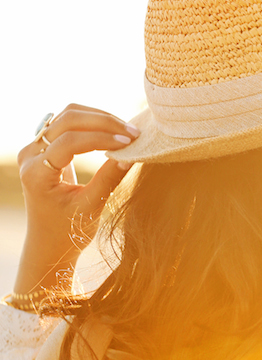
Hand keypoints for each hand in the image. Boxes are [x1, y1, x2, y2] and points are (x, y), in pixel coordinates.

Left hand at [14, 104, 139, 295]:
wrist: (50, 243)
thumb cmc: (69, 232)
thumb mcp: (91, 208)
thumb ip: (108, 179)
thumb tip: (131, 154)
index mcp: (36, 173)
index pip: (69, 141)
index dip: (101, 138)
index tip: (129, 143)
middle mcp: (30, 155)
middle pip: (67, 120)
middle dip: (102, 121)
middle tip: (133, 133)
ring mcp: (35, 148)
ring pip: (67, 116)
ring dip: (99, 118)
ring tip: (126, 131)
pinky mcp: (44, 147)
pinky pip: (68, 124)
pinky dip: (92, 124)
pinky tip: (113, 133)